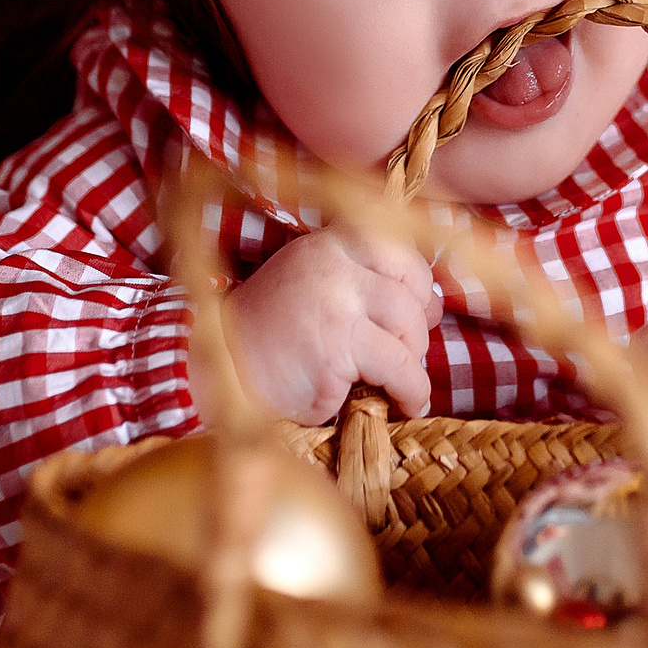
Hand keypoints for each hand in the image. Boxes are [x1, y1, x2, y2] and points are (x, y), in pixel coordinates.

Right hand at [221, 228, 441, 424]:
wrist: (216, 373)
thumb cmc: (268, 337)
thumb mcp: (311, 285)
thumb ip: (358, 280)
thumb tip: (431, 303)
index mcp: (327, 244)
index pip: (399, 249)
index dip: (418, 286)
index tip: (418, 315)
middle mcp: (333, 265)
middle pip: (410, 290)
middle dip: (417, 331)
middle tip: (403, 358)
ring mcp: (335, 303)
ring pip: (409, 327)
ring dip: (413, 362)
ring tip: (399, 384)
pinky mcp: (336, 347)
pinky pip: (400, 368)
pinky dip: (412, 390)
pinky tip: (405, 403)